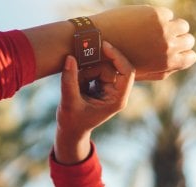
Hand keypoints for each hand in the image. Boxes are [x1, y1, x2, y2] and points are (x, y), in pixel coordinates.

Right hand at [53, 41, 134, 164]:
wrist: (70, 130)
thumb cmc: (72, 122)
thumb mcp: (68, 102)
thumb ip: (69, 80)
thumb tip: (70, 58)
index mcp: (117, 100)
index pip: (126, 72)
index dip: (117, 56)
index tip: (104, 46)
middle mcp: (116, 93)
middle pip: (110, 68)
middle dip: (92, 68)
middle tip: (78, 72)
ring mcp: (109, 88)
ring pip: (100, 68)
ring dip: (85, 74)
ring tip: (76, 88)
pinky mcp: (101, 85)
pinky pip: (94, 71)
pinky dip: (83, 75)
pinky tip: (79, 88)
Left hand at [91, 5, 195, 80]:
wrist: (99, 43)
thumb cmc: (118, 61)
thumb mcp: (142, 72)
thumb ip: (162, 70)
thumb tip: (179, 62)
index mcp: (167, 64)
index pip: (191, 57)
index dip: (184, 52)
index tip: (175, 49)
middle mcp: (169, 48)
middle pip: (189, 39)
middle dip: (180, 38)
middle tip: (165, 37)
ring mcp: (164, 31)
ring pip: (182, 25)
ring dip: (173, 26)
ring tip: (157, 28)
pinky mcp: (157, 16)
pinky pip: (168, 14)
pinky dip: (159, 17)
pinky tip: (144, 21)